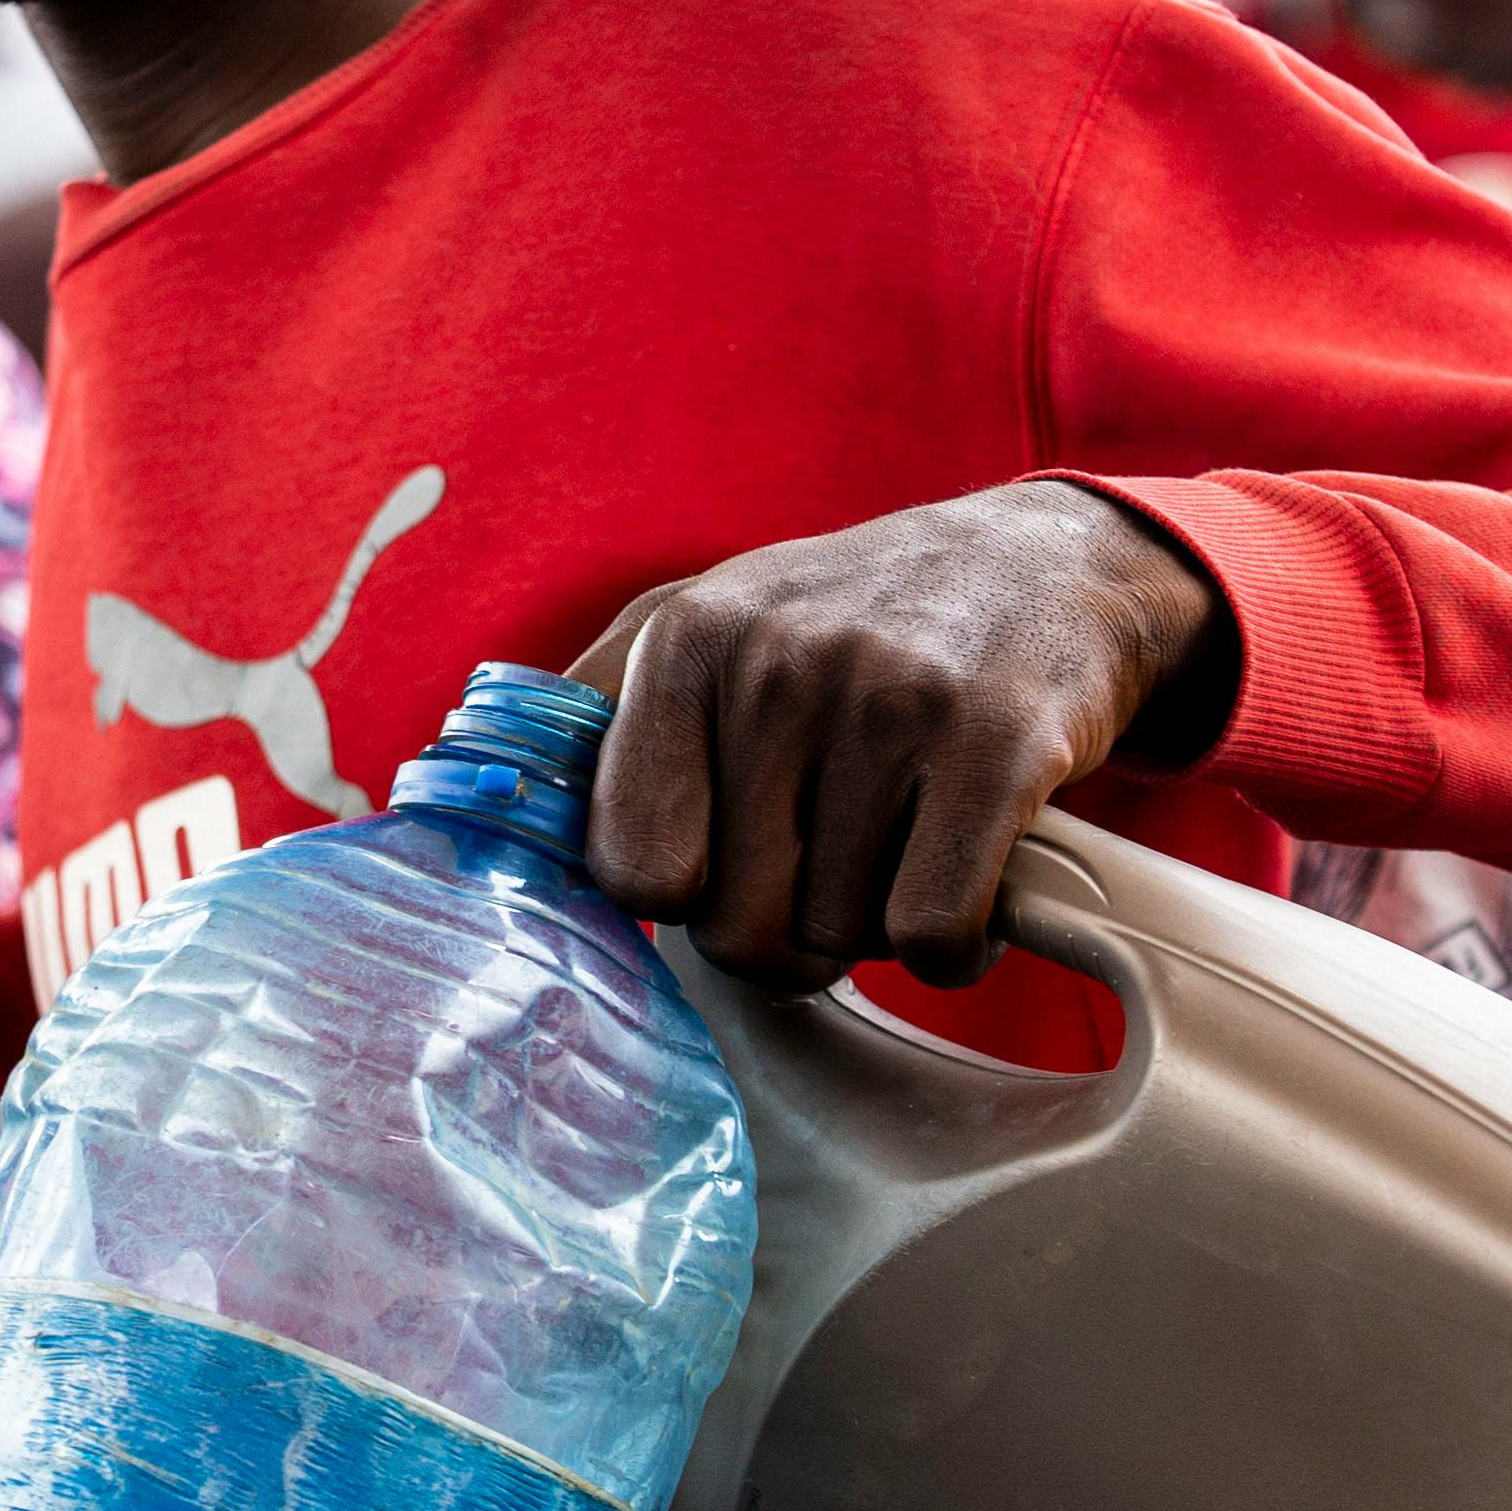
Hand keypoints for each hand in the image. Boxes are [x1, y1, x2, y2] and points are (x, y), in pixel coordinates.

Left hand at [576, 479, 1234, 990]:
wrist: (1048, 563)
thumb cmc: (852, 622)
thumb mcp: (708, 622)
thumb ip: (588, 710)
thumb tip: (462, 794)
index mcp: (686, 642)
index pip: (630, 871)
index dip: (685, 897)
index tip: (725, 862)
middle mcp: (780, 661)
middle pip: (739, 929)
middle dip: (789, 930)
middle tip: (830, 862)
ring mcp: (894, 700)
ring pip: (844, 937)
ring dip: (878, 926)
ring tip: (900, 838)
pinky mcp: (1002, 745)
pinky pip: (937, 933)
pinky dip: (955, 947)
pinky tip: (964, 883)